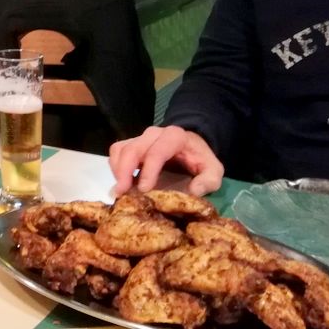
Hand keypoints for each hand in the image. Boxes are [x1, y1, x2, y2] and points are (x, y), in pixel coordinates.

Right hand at [108, 125, 223, 196]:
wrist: (192, 146)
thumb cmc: (200, 160)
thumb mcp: (213, 171)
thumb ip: (208, 180)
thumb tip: (194, 191)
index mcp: (174, 137)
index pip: (156, 152)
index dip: (148, 171)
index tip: (144, 190)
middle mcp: (154, 133)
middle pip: (133, 149)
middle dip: (125, 171)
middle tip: (122, 194)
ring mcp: (140, 137)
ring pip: (121, 149)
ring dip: (118, 171)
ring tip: (121, 192)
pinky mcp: (131, 143)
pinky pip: (117, 151)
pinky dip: (115, 167)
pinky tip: (122, 183)